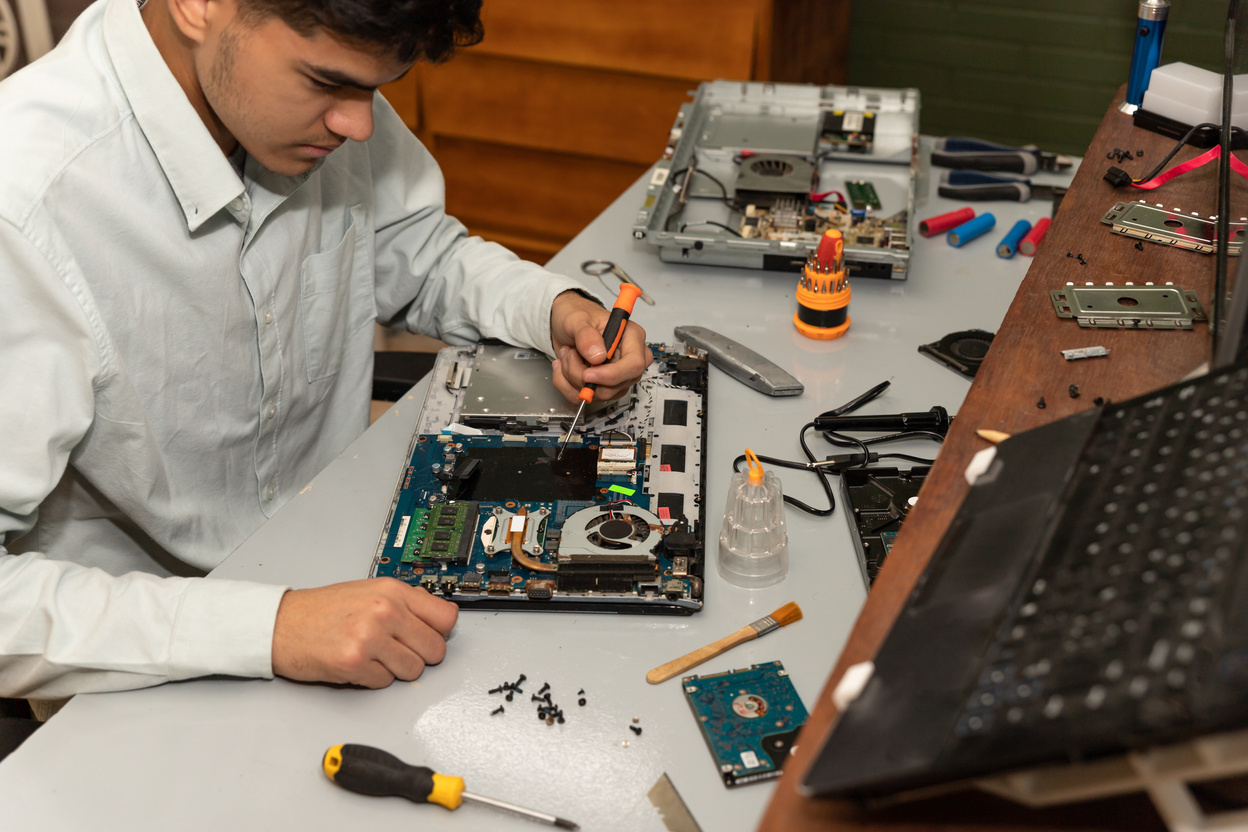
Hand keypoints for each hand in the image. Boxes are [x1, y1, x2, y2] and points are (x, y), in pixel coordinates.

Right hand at [271, 578, 457, 687]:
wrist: (281, 624)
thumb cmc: (322, 610)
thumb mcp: (369, 592)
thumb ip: (405, 603)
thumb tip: (439, 621)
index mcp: (393, 591)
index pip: (447, 618)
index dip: (439, 632)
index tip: (430, 636)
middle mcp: (385, 611)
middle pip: (434, 649)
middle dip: (419, 655)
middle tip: (397, 650)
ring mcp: (370, 637)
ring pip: (413, 670)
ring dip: (395, 669)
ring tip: (373, 656)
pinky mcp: (355, 663)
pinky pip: (385, 683)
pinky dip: (372, 679)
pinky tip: (357, 664)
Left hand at [550, 290, 650, 402]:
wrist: (564, 323)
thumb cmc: (576, 314)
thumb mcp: (577, 319)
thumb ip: (586, 335)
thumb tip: (598, 356)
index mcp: (631, 337)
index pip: (634, 365)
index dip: (611, 375)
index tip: (587, 373)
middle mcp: (628, 357)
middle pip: (616, 385)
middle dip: (585, 377)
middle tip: (569, 356)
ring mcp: (617, 374)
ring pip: (600, 394)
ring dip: (574, 378)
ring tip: (567, 356)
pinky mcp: (604, 384)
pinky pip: (587, 397)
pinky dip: (567, 385)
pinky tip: (564, 367)